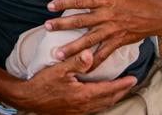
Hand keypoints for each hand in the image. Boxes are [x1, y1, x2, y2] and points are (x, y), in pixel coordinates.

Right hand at [10, 49, 136, 114]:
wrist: (29, 99)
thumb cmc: (43, 83)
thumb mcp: (59, 69)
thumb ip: (76, 62)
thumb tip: (90, 53)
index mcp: (84, 94)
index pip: (109, 89)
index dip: (122, 84)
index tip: (133, 78)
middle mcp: (85, 105)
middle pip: (109, 99)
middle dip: (122, 91)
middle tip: (131, 83)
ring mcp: (79, 111)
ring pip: (103, 105)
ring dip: (113, 97)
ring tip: (120, 90)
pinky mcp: (74, 112)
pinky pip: (94, 109)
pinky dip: (103, 102)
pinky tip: (101, 98)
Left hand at [44, 0, 161, 68]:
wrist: (160, 14)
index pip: (82, 0)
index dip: (65, 2)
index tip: (50, 5)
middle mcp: (107, 16)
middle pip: (81, 20)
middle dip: (63, 25)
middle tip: (47, 27)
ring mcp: (113, 30)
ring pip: (89, 40)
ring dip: (73, 47)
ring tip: (58, 53)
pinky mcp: (119, 41)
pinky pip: (104, 53)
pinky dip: (94, 61)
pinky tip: (83, 68)